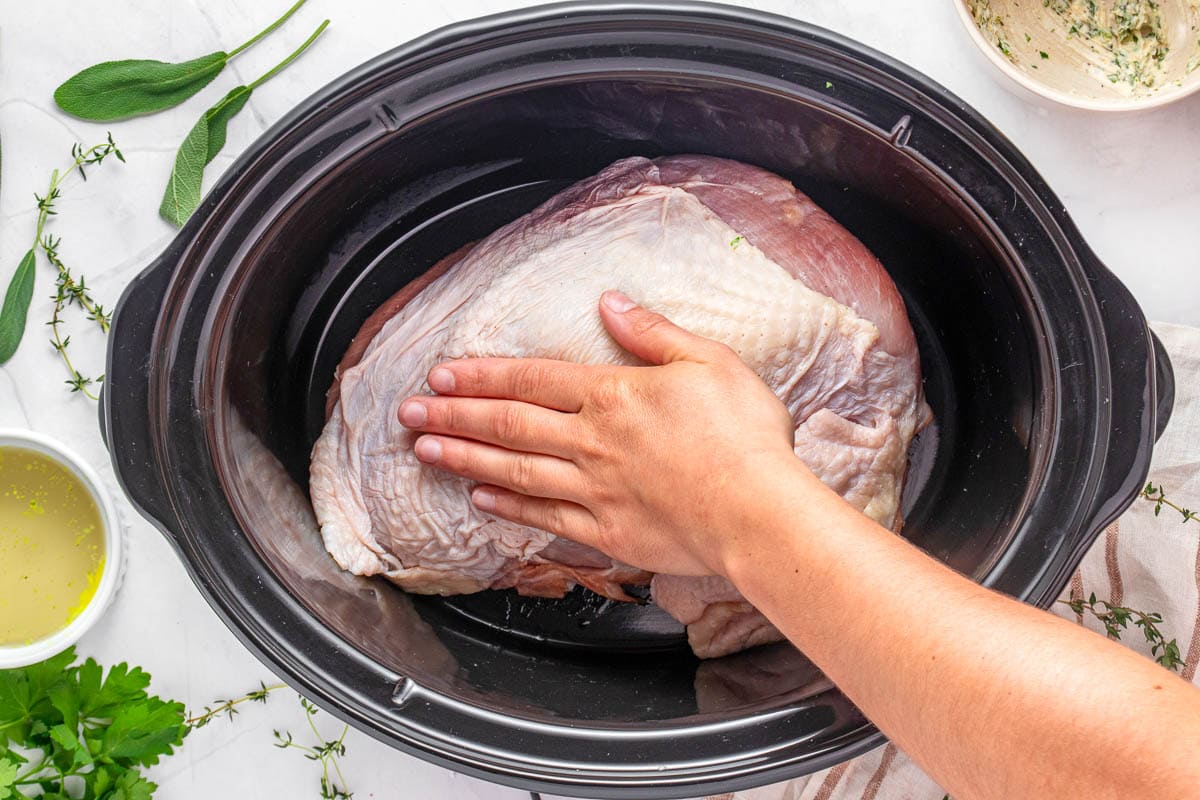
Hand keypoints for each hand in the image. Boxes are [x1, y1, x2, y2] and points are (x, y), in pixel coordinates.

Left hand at [396, 291, 802, 576]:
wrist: (758, 514)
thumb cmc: (743, 436)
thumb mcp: (709, 361)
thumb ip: (652, 333)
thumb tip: (610, 302)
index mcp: (612, 395)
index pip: (531, 378)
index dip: (481, 375)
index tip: (441, 374)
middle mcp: (592, 441)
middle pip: (507, 424)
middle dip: (452, 416)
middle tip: (407, 413)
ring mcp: (594, 490)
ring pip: (513, 471)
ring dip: (464, 460)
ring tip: (424, 452)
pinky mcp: (606, 533)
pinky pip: (544, 518)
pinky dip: (508, 509)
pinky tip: (480, 501)